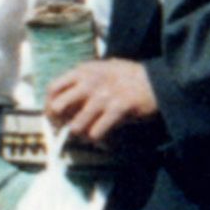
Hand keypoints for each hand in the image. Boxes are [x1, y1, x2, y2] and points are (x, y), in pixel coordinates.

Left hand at [43, 59, 160, 145]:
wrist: (160, 80)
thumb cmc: (130, 77)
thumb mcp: (103, 69)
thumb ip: (84, 80)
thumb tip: (64, 103)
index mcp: (84, 70)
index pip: (52, 89)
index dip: (49, 106)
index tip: (56, 117)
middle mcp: (90, 81)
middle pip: (57, 108)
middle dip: (61, 123)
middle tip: (72, 128)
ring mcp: (104, 95)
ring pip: (76, 126)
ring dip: (82, 135)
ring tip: (92, 135)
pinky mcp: (118, 108)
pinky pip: (96, 133)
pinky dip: (99, 140)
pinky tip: (106, 138)